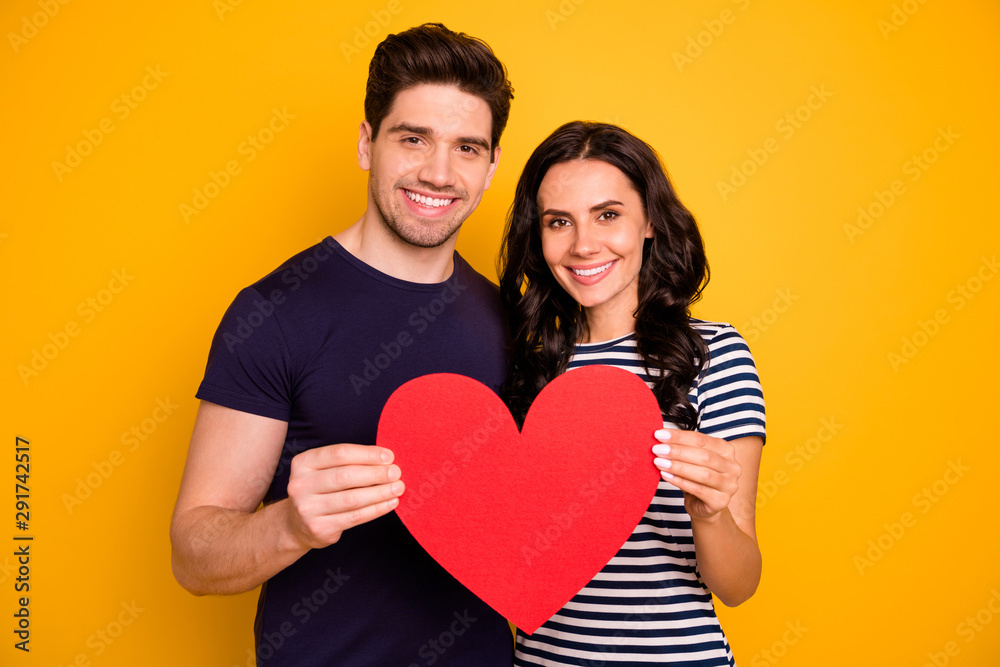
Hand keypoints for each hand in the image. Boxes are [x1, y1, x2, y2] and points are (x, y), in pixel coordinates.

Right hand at [284, 443, 404, 549]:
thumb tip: (387, 459)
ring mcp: (307, 508)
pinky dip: (376, 509)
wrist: (297, 524)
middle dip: (375, 474)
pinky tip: (390, 503)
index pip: (339, 454)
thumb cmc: (321, 489)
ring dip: (379, 492)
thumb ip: (349, 462)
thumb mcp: (324, 470)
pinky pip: (354, 517)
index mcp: (303, 463)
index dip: (366, 454)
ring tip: (398, 488)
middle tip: (396, 473)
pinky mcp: (319, 528)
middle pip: (345, 476)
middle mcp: (300, 485)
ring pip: (351, 499)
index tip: (389, 456)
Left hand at [652, 429, 741, 521]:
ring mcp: (729, 485)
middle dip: (677, 451)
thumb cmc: (696, 478)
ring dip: (678, 467)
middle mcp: (732, 467)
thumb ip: (682, 448)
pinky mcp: (721, 501)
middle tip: (657, 449)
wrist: (702, 504)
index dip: (679, 436)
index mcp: (726, 450)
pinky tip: (666, 476)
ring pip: (703, 474)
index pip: (701, 439)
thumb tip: (660, 437)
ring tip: (659, 462)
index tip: (659, 435)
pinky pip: (699, 490)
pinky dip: (680, 482)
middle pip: (703, 456)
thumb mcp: (692, 459)